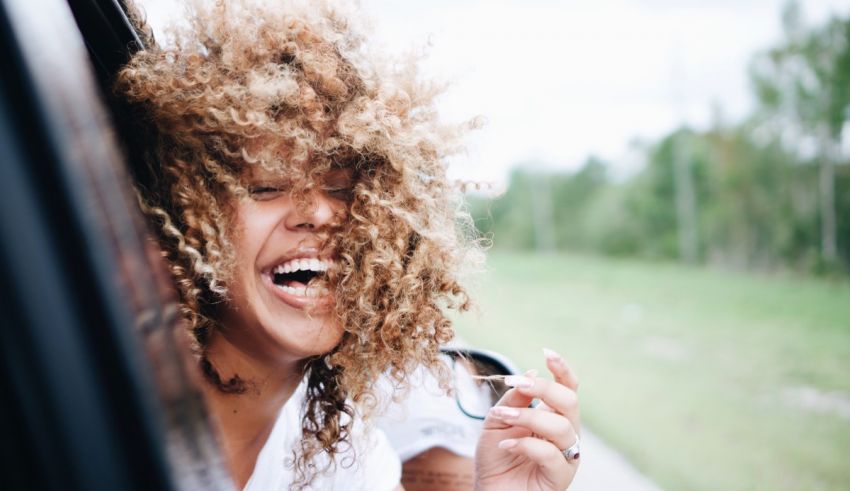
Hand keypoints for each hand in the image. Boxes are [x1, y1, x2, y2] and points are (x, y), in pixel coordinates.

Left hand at [474, 348, 580, 490]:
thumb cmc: (496, 459)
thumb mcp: (497, 421)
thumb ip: (513, 400)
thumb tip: (532, 372)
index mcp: (554, 417)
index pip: (568, 389)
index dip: (562, 370)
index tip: (546, 353)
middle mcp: (565, 434)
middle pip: (569, 402)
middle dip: (544, 389)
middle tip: (519, 383)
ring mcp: (565, 456)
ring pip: (561, 427)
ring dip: (529, 417)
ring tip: (502, 419)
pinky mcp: (560, 477)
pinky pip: (552, 455)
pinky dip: (526, 445)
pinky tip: (506, 445)